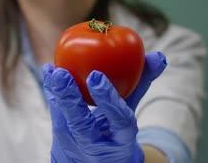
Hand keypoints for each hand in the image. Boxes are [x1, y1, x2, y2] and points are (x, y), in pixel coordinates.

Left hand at [43, 51, 166, 162]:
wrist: (96, 159)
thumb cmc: (116, 126)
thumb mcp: (130, 108)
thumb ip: (142, 83)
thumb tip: (158, 56)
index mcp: (121, 136)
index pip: (117, 118)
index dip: (108, 98)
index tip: (96, 76)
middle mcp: (97, 143)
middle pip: (81, 124)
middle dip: (70, 98)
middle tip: (62, 73)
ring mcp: (76, 143)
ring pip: (63, 120)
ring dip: (56, 94)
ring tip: (54, 70)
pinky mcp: (61, 138)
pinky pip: (54, 113)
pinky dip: (51, 91)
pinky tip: (48, 70)